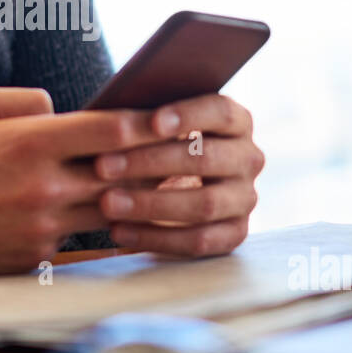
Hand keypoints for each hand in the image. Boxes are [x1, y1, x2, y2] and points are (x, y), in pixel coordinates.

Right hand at [0, 86, 175, 282]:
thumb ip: (24, 100)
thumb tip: (64, 108)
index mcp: (28, 143)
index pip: (109, 131)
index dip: (146, 123)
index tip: (170, 117)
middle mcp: (41, 186)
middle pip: (123, 174)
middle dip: (156, 163)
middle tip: (186, 152)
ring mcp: (42, 226)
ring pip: (111, 210)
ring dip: (138, 198)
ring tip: (168, 184)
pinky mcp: (37, 255)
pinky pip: (82, 237)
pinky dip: (99, 224)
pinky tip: (122, 215)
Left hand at [91, 93, 263, 256]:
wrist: (170, 184)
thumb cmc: (157, 143)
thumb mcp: (158, 126)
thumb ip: (148, 118)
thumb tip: (117, 118)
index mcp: (237, 122)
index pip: (221, 112)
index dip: (188, 115)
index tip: (151, 123)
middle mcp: (249, 158)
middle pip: (207, 159)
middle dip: (151, 163)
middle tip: (102, 166)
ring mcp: (245, 198)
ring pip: (204, 204)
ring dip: (150, 205)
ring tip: (107, 202)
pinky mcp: (235, 233)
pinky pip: (198, 240)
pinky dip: (156, 237)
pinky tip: (119, 230)